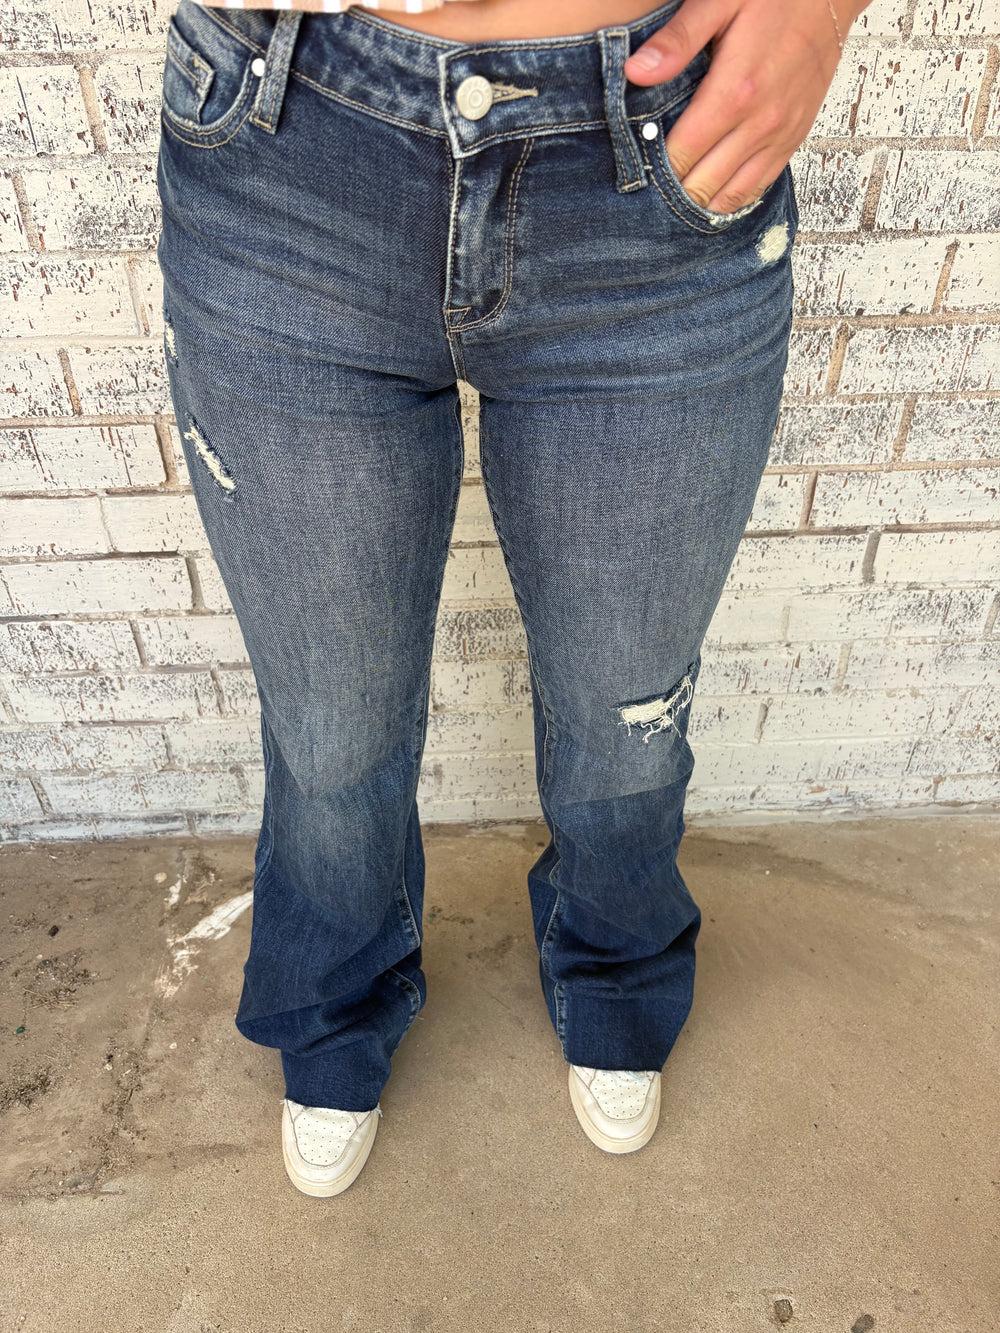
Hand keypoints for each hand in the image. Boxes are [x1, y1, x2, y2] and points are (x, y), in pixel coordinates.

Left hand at [624, 0, 869, 213]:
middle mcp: (759, 124)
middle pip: (701, 185)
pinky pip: (758, 186)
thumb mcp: (719, 2)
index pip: (680, 155)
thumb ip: (677, 40)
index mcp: (733, 93)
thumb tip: (635, 72)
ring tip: (672, 197)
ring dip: (699, 201)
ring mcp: (779, 136)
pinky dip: (730, 197)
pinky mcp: (794, 139)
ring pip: (730, 195)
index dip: (652, 168)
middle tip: (646, 186)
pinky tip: (710, 195)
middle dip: (670, 190)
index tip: (633, 165)